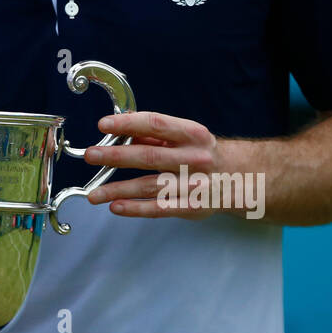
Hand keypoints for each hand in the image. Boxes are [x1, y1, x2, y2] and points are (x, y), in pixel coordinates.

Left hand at [82, 110, 223, 219]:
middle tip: (91, 156)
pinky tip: (116, 207)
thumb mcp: (185, 136)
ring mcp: (194, 184)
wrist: (240, 178)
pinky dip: (135, 209)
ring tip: (93, 193)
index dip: (128, 123)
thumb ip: (155, 134)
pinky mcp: (192, 206)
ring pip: (149, 186)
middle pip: (149, 156)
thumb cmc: (202, 153)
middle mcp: (194, 158)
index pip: (156, 124)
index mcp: (192, 134)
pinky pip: (159, 208)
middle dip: (116, 156)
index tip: (104, 125)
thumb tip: (121, 128)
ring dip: (118, 189)